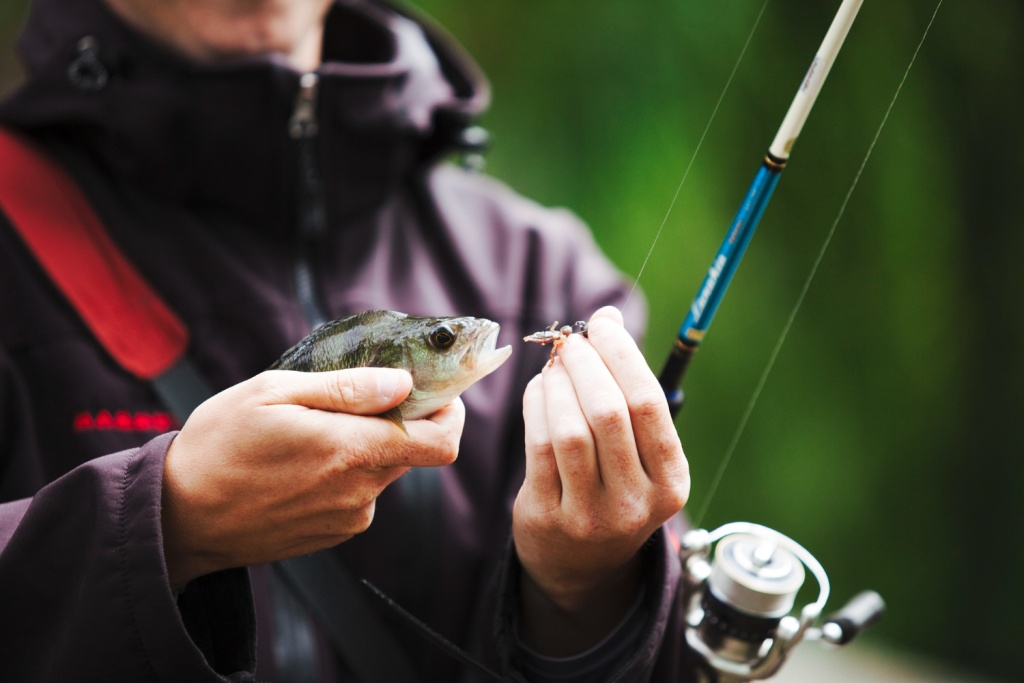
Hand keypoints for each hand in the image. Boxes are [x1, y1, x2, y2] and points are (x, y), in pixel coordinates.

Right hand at [161, 368, 463, 589]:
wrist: (177, 517)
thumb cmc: (218, 445)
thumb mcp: (273, 393)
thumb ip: (347, 388)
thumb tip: (402, 383)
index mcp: (349, 451)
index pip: (441, 442)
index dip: (451, 413)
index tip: (437, 391)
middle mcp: (359, 491)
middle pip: (415, 452)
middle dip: (402, 421)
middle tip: (362, 397)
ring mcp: (347, 517)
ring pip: (385, 471)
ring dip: (368, 447)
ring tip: (315, 431)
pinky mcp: (332, 534)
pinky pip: (360, 494)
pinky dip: (346, 473)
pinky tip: (303, 463)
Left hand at [513, 307, 688, 653]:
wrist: (579, 564)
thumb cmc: (613, 485)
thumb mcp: (638, 452)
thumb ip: (628, 389)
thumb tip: (606, 318)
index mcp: (672, 481)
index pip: (647, 404)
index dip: (622, 355)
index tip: (602, 324)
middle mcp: (637, 503)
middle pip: (609, 413)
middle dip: (586, 364)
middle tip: (573, 342)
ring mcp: (591, 516)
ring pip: (569, 429)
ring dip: (557, 384)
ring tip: (555, 366)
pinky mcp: (548, 517)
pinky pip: (539, 447)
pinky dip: (536, 406)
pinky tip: (538, 390)